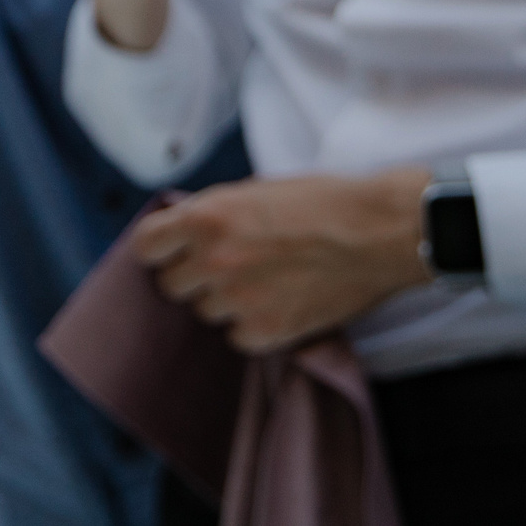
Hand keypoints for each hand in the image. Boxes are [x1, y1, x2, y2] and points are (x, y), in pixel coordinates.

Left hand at [132, 170, 433, 354]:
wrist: (380, 231)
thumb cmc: (322, 201)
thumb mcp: (255, 190)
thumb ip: (213, 213)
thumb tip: (182, 232)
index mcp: (207, 217)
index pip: (146, 246)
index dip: (161, 248)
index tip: (173, 250)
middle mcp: (215, 260)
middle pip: (172, 285)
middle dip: (194, 274)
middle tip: (227, 265)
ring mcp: (239, 300)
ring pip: (206, 312)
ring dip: (226, 300)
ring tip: (264, 280)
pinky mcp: (267, 332)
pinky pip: (237, 336)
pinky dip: (252, 325)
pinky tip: (281, 301)